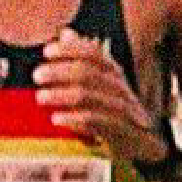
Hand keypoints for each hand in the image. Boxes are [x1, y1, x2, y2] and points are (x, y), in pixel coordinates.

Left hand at [35, 31, 163, 163]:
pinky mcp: (122, 133)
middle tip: (37, 75)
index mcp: (114, 76)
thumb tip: (66, 32)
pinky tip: (57, 119)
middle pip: (90, 73)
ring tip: (40, 97)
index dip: (72, 49)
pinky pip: (98, 122)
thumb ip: (81, 62)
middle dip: (61, 71)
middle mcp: (120, 89)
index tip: (47, 50)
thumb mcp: (96, 87)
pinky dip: (75, 119)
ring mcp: (123, 111)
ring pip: (91, 96)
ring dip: (63, 95)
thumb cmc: (114, 116)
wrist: (144, 149)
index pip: (95, 54)